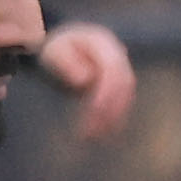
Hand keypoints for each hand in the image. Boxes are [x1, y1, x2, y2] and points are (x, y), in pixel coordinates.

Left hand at [35, 21, 136, 140]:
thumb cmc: (56, 50)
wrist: (64, 46)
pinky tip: (102, 135)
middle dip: (110, 109)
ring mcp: (122, 68)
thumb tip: (85, 80)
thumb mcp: (54, 52)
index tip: (94, 112)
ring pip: (126, 95)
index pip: (112, 68)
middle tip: (91, 133)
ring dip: (113, 117)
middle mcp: (118, 53)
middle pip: (123, 83)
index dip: (106, 91)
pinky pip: (123, 102)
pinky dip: (114, 118)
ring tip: (94, 138)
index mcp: (102, 42)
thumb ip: (66, 63)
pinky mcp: (121, 83)